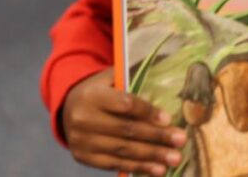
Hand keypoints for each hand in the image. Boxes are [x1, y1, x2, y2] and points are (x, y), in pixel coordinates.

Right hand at [62, 69, 186, 175]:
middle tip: (180, 140)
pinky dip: (138, 167)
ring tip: (174, 158)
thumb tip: (165, 88)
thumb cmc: (98, 91)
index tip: (168, 119)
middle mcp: (84, 118)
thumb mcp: (109, 79)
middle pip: (126, 130)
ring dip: (152, 156)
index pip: (124, 104)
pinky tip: (158, 169)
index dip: (147, 112)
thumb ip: (130, 81)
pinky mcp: (84, 157)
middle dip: (157, 136)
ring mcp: (82, 141)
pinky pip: (115, 164)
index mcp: (92, 95)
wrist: (67, 108)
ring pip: (123, 150)